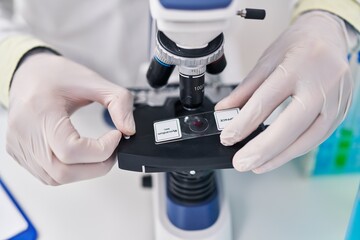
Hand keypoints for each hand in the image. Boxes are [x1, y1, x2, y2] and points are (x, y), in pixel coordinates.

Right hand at [6, 53, 134, 184]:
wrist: (28, 74)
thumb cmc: (54, 75)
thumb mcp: (93, 80)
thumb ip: (118, 101)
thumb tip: (129, 130)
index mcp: (40, 111)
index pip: (70, 150)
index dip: (101, 150)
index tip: (116, 136)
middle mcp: (24, 133)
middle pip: (63, 172)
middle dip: (97, 166)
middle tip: (112, 150)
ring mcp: (19, 146)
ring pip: (56, 178)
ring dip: (85, 171)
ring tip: (98, 153)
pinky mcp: (19, 154)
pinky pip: (48, 175)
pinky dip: (70, 170)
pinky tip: (80, 155)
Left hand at [215, 11, 352, 173]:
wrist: (328, 35)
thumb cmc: (298, 45)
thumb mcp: (266, 61)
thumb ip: (245, 90)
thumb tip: (225, 112)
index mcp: (298, 66)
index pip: (265, 102)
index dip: (243, 124)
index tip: (228, 137)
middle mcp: (321, 84)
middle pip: (290, 126)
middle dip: (263, 149)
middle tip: (242, 163)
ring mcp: (336, 100)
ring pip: (308, 138)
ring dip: (279, 157)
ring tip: (257, 166)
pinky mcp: (341, 112)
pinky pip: (317, 137)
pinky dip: (295, 149)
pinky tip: (277, 156)